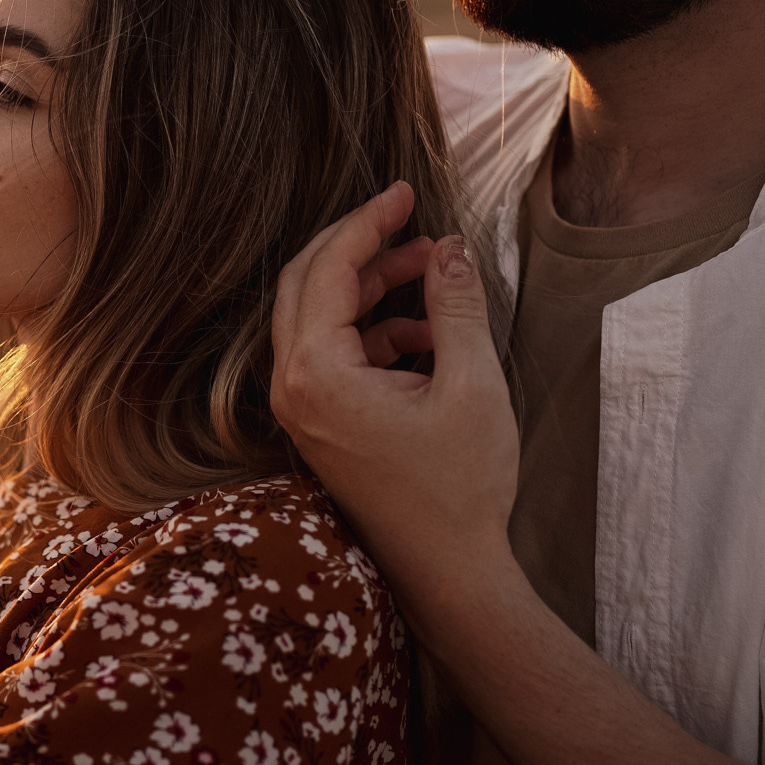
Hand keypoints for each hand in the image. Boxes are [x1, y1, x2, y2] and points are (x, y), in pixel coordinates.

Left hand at [270, 182, 521, 611]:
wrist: (448, 573)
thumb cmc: (459, 488)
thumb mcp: (472, 384)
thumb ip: (455, 305)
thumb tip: (450, 248)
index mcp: (315, 373)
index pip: (326, 268)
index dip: (366, 221)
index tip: (404, 191)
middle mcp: (292, 388)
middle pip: (306, 284)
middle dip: (359, 246)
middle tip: (409, 220)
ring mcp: (301, 409)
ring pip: (319, 318)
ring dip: (370, 288)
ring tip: (434, 272)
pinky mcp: (320, 424)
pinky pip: (333, 354)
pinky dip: (373, 331)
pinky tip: (426, 334)